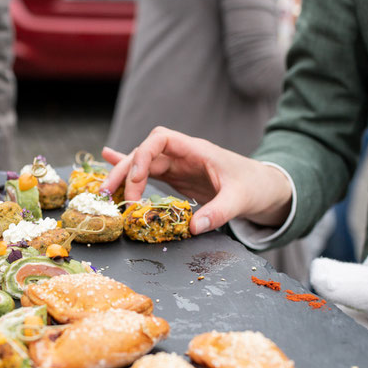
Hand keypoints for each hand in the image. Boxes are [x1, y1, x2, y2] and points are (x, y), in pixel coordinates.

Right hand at [100, 127, 292, 234]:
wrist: (265, 187)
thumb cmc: (255, 187)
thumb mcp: (241, 200)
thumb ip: (219, 212)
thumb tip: (194, 228)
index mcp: (196, 150)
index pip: (160, 139)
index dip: (143, 156)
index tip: (136, 181)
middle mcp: (183, 154)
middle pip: (144, 153)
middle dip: (124, 171)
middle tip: (107, 194)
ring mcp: (178, 165)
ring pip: (142, 164)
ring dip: (122, 176)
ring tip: (103, 193)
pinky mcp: (176, 177)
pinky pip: (147, 172)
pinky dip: (128, 171)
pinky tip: (108, 164)